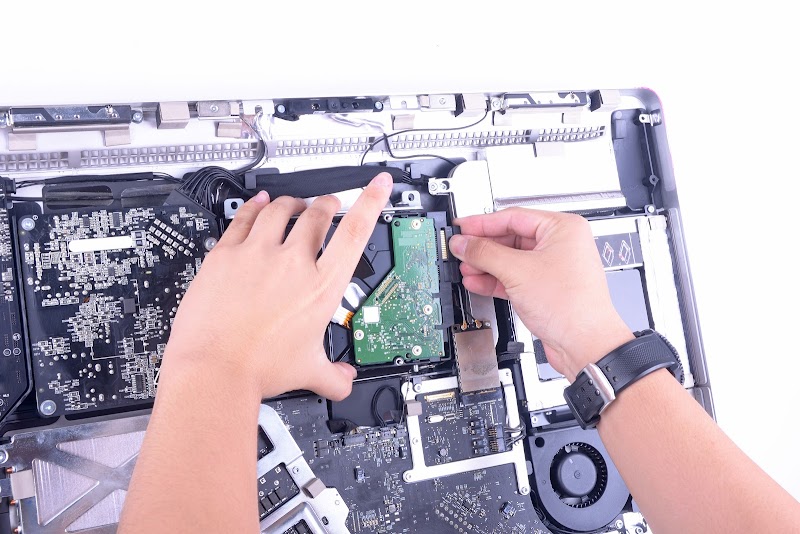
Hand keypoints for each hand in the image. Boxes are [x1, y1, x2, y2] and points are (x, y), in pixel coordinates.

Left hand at [161, 173, 392, 399]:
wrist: (214, 369)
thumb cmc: (258, 368)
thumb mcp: (308, 371)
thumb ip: (334, 376)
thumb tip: (344, 380)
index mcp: (321, 287)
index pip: (355, 233)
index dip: (371, 202)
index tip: (379, 185)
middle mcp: (292, 263)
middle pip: (316, 215)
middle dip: (327, 204)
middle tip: (329, 204)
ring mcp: (257, 254)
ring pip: (280, 210)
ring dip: (292, 202)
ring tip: (295, 202)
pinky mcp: (226, 254)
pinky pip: (244, 218)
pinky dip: (255, 206)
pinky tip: (258, 203)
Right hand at [449, 208, 632, 380]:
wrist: (584, 344)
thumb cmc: (572, 306)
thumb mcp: (518, 271)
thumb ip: (485, 253)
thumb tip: (464, 243)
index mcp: (563, 228)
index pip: (513, 217)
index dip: (483, 223)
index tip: (463, 227)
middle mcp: (561, 244)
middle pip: (511, 238)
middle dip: (483, 247)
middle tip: (461, 250)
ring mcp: (553, 267)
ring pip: (511, 259)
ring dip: (487, 265)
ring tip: (466, 268)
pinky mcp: (546, 288)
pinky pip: (515, 277)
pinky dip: (496, 279)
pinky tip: (478, 282)